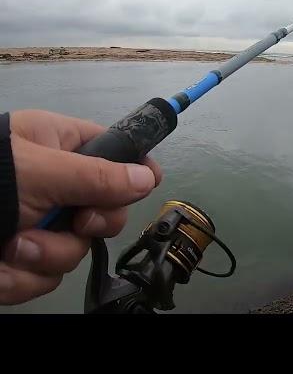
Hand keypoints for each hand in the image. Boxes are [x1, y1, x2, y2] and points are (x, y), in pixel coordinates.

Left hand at [0, 110, 161, 304]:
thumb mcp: (38, 170)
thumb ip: (96, 175)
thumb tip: (148, 178)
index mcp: (57, 146)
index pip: (113, 152)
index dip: (135, 167)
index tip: (149, 184)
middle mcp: (53, 185)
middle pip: (106, 208)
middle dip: (91, 222)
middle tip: (79, 220)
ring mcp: (37, 224)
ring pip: (76, 248)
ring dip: (46, 252)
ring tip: (11, 244)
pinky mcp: (19, 260)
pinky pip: (44, 276)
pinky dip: (21, 276)